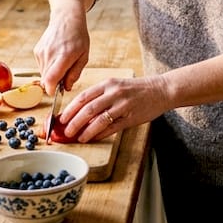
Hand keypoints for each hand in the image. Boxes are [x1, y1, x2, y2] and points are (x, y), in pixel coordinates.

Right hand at [33, 7, 90, 94]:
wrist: (66, 19)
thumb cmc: (78, 37)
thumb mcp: (84, 56)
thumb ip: (75, 73)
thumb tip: (67, 88)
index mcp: (64, 56)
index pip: (50, 79)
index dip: (51, 90)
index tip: (56, 92)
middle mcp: (50, 54)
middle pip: (46, 79)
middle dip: (55, 82)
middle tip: (66, 74)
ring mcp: (41, 52)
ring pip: (43, 73)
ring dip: (52, 74)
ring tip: (62, 62)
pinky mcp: (37, 51)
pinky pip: (41, 66)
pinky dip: (48, 67)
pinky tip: (56, 57)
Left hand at [58, 75, 172, 142]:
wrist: (161, 90)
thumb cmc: (136, 90)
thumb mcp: (117, 86)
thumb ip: (100, 97)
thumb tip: (80, 112)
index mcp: (108, 84)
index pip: (83, 97)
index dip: (70, 109)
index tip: (61, 118)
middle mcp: (114, 93)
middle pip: (88, 109)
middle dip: (74, 122)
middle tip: (66, 131)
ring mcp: (123, 105)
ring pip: (99, 120)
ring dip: (86, 131)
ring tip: (79, 138)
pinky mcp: (131, 117)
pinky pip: (112, 128)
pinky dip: (101, 134)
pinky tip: (94, 138)